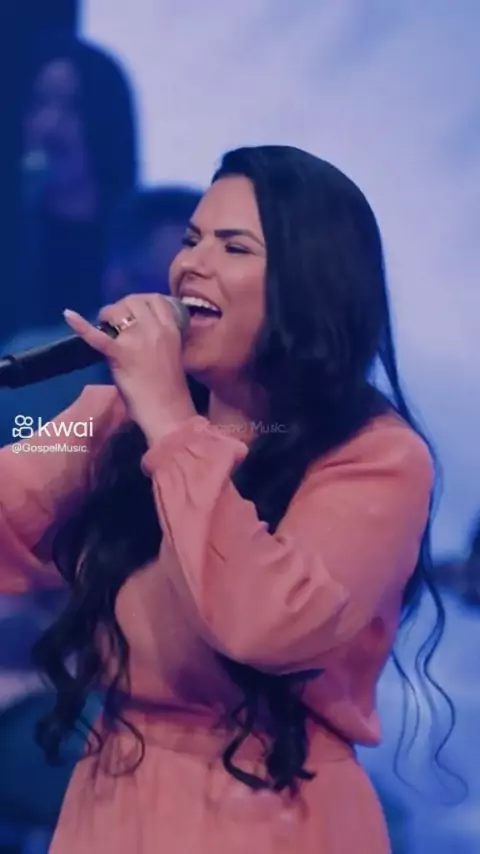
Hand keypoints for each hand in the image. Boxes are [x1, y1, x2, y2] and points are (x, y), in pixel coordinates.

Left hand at [64, 294, 196, 442]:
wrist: (167, 411)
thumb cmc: (171, 389)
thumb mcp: (172, 353)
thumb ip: (159, 339)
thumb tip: (140, 332)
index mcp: (171, 330)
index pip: (156, 299)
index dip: (142, 301)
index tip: (134, 311)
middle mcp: (155, 329)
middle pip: (135, 300)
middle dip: (122, 306)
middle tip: (116, 321)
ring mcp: (137, 340)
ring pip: (118, 310)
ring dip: (108, 314)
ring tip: (105, 325)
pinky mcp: (120, 354)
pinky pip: (97, 336)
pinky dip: (81, 325)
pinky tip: (68, 315)